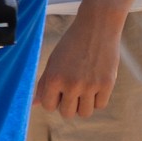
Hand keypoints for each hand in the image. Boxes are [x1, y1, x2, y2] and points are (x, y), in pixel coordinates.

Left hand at [35, 4, 125, 118]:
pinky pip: (100, 105)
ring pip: (84, 113)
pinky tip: (96, 84)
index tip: (59, 90)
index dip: (54, 100)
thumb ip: (44, 84)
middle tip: (73, 89)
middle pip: (67, 114)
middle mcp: (71, 84)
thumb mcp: (54, 61)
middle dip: (69, 104)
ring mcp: (90, 85)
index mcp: (54, 78)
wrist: (98, 26)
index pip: (49, 106)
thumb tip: (34, 105)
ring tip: (85, 89)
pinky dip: (98, 98)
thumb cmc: (72, 44)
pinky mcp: (107, 84)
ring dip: (84, 105)